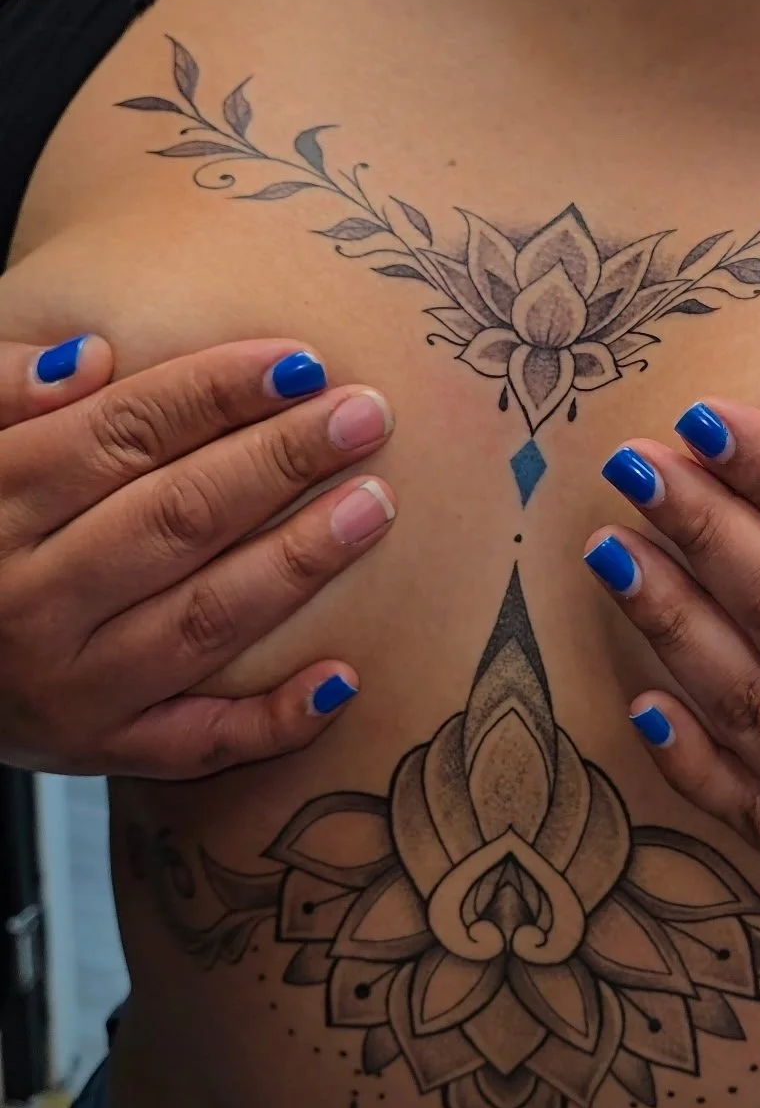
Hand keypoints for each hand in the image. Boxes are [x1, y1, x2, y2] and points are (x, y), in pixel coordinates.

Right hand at [0, 335, 395, 778]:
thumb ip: (4, 395)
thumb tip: (94, 355)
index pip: (121, 434)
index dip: (217, 392)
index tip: (302, 363)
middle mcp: (29, 602)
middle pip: (178, 518)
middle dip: (282, 461)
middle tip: (369, 416)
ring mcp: (68, 688)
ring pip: (204, 620)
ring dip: (299, 562)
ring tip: (374, 506)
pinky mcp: (99, 752)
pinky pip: (199, 745)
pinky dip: (275, 721)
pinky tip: (345, 678)